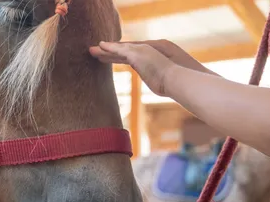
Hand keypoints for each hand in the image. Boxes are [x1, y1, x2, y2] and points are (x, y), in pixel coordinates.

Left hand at [89, 40, 215, 95]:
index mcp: (148, 61)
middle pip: (121, 52)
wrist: (177, 79)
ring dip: (104, 50)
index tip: (109, 58)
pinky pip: (118, 50)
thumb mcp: (161, 85)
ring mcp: (140, 52)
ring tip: (93, 50)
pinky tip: (100, 46)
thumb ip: (158, 83)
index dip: (118, 57)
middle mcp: (144, 53)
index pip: (129, 58)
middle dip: (108, 52)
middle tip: (96, 52)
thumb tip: (161, 87)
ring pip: (118, 50)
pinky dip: (109, 48)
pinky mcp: (136, 54)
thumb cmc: (172, 85)